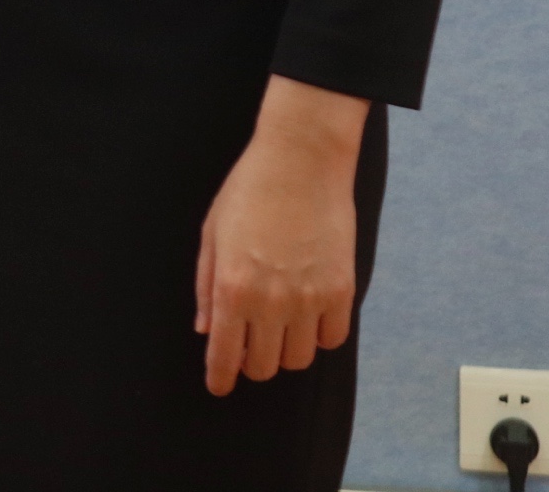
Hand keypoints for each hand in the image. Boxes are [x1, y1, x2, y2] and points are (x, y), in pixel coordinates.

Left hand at [196, 76, 367, 395]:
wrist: (301, 163)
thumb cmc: (248, 192)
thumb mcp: (212, 234)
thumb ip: (206, 287)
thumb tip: (206, 330)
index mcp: (232, 287)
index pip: (225, 355)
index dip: (220, 378)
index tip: (219, 386)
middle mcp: (270, 302)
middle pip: (263, 366)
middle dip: (251, 362)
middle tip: (248, 345)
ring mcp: (309, 299)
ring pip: (298, 359)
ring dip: (285, 351)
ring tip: (279, 327)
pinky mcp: (342, 291)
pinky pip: (332, 339)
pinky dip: (319, 336)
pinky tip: (309, 316)